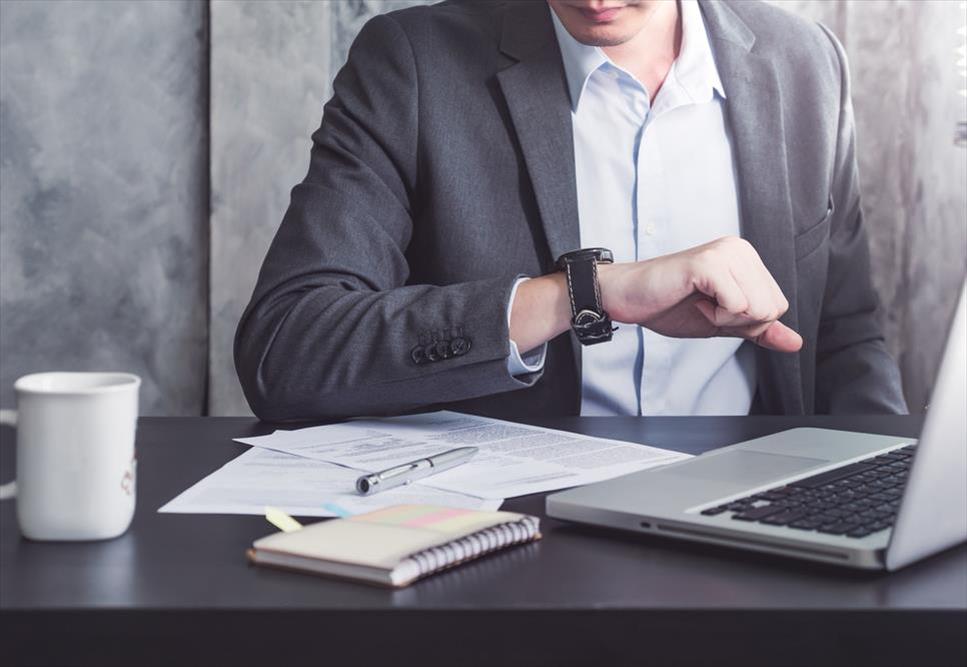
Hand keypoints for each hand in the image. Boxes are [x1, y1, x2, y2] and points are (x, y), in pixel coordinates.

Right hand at [599, 236, 802, 351]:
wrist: (628, 298)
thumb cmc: (670, 305)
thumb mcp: (723, 322)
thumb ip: (759, 330)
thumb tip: (795, 343)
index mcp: (747, 259)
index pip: (778, 306)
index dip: (747, 322)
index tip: (714, 307)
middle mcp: (741, 249)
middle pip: (772, 308)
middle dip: (738, 322)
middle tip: (705, 306)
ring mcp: (726, 253)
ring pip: (759, 309)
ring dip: (725, 319)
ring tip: (698, 302)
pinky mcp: (710, 264)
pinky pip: (738, 306)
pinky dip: (716, 316)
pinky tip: (694, 301)